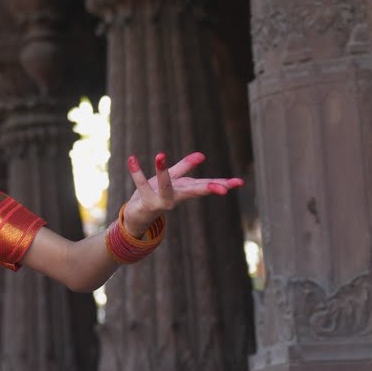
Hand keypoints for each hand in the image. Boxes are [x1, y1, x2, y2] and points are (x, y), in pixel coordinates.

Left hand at [123, 152, 243, 234]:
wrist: (137, 216)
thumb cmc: (157, 195)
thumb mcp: (173, 179)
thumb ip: (184, 167)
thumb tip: (202, 155)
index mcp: (185, 190)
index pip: (206, 185)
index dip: (222, 184)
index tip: (239, 183)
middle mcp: (176, 198)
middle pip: (194, 191)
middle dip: (209, 188)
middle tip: (224, 188)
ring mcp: (160, 201)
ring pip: (165, 186)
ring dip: (162, 171)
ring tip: (160, 154)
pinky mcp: (145, 202)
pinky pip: (140, 185)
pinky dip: (136, 172)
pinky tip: (131, 159)